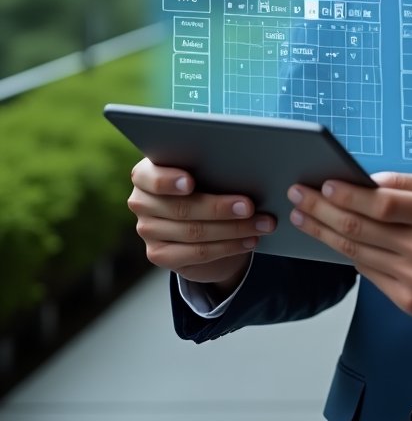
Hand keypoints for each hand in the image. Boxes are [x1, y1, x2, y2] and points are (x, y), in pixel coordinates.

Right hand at [127, 158, 275, 290]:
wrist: (201, 217)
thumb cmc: (208, 180)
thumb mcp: (207, 169)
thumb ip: (213, 166)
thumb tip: (245, 167)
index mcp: (147, 173)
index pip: (150, 177)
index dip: (169, 181)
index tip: (190, 183)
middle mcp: (141, 201)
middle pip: (182, 208)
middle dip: (220, 208)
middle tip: (250, 206)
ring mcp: (147, 230)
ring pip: (193, 233)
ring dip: (234, 230)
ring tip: (261, 224)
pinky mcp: (158, 254)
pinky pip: (196, 254)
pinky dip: (228, 247)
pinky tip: (249, 241)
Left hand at [287, 170, 411, 328]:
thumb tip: (371, 181)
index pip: (382, 203)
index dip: (348, 194)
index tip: (324, 183)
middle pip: (361, 229)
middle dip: (322, 210)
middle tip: (298, 195)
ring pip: (357, 253)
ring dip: (324, 234)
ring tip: (303, 217)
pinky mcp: (409, 301)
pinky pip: (369, 274)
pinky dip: (348, 255)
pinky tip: (333, 241)